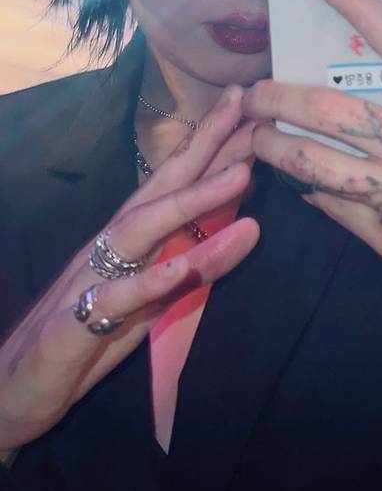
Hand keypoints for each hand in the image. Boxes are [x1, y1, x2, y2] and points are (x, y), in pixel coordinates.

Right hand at [0, 86, 259, 453]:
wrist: (17, 387)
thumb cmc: (92, 334)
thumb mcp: (156, 299)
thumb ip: (198, 264)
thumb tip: (249, 226)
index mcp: (132, 237)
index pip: (176, 180)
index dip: (211, 141)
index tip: (248, 103)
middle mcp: (112, 245)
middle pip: (163, 186)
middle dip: (206, 143)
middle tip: (245, 105)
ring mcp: (91, 278)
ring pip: (143, 228)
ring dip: (193, 199)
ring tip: (240, 176)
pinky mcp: (75, 324)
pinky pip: (114, 299)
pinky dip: (150, 281)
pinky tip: (183, 265)